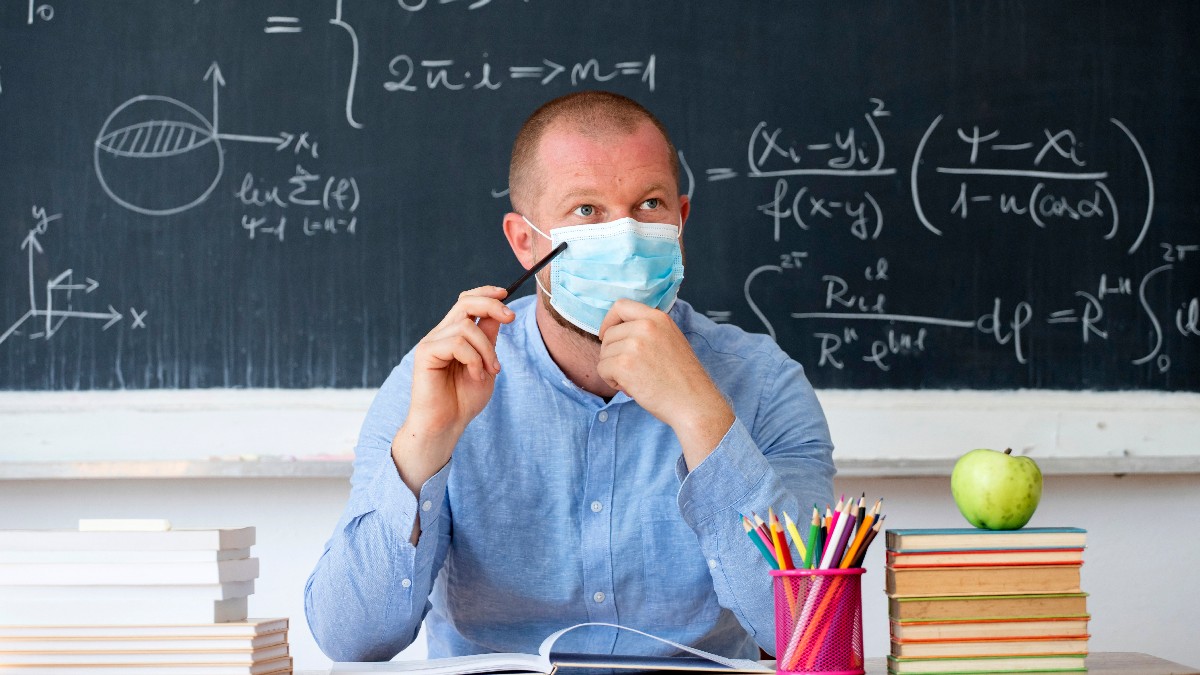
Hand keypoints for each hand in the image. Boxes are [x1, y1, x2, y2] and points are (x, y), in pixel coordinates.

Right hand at [392, 286, 513, 498]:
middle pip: (465, 302)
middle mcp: (441, 334)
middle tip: (511, 319)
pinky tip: (476, 376)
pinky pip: (457, 344)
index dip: (486, 293)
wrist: (446, 425)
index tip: (506, 293)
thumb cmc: (464, 400)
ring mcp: (432, 342)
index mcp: (454, 335)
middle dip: (492, 305)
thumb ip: (489, 340)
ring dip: (486, 350)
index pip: (466, 301)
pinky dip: (474, 360)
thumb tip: (500, 313)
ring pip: (466, 327)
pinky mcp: (425, 353)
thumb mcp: (486, 365)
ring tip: (490, 371)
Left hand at [597, 299, 734, 468]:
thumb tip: (620, 330)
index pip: (621, 306)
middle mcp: (645, 327)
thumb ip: (648, 330)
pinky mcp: (624, 365)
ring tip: (635, 380)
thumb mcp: (670, 339)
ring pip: (604, 353)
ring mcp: (634, 345)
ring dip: (613, 369)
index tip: (607, 335)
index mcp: (657, 318)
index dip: (609, 321)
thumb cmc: (683, 378)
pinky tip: (630, 387)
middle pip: (609, 334)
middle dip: (613, 353)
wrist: (693, 402)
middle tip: (632, 370)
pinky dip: (611, 381)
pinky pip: (602, 369)